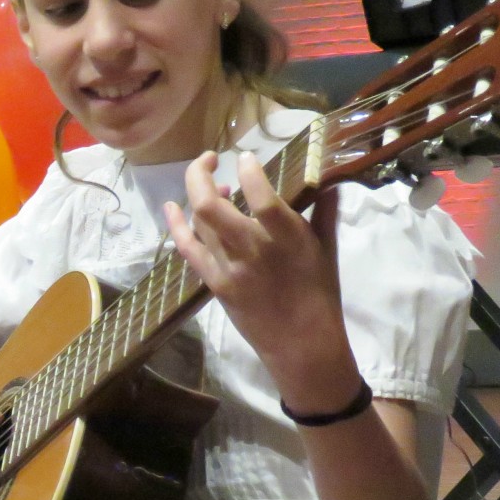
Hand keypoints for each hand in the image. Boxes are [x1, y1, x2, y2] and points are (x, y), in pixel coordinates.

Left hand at [162, 151, 362, 412]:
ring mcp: (227, 267)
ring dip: (198, 195)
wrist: (301, 343)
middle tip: (211, 156)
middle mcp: (251, 249)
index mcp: (286, 237)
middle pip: (209, 205)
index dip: (247, 169)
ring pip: (198, 222)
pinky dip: (176, 225)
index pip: (259, 194)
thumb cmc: (320, 294)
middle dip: (200, 172)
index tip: (245, 156)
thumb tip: (328, 177)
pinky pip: (188, 248)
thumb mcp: (328, 249)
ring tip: (211, 184)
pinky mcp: (214, 282)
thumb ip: (324, 211)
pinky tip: (171, 207)